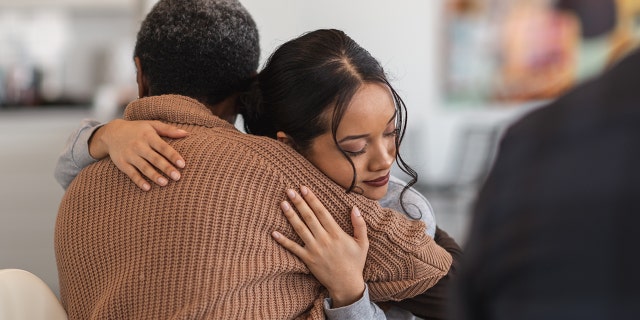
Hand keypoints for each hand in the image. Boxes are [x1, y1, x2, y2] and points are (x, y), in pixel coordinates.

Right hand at [88, 119, 188, 190]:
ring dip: (154, 176)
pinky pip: (131, 173)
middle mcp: (138, 145)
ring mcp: (129, 155)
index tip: (182, 164)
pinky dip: (138, 181)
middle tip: (177, 177)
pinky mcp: (122, 163)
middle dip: (166, 168)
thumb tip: (186, 133)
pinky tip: (147, 188)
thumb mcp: (152, 125)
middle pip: (154, 158)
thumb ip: (169, 130)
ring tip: (165, 183)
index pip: (163, 147)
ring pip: (143, 167)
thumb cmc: (137, 129)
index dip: (173, 156)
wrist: (111, 132)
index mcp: (148, 136)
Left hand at [272, 186, 368, 307]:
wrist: (346, 284)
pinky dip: (283, 241)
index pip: (322, 212)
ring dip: (290, 216)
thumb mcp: (363, 243)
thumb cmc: (355, 262)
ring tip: (282, 203)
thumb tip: (354, 208)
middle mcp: (324, 239)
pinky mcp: (307, 259)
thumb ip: (360, 224)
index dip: (312, 199)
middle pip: (309, 217)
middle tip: (289, 190)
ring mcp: (314, 249)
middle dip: (299, 202)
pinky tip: (274, 233)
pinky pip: (293, 248)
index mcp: (337, 233)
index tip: (304, 188)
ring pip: (300, 229)